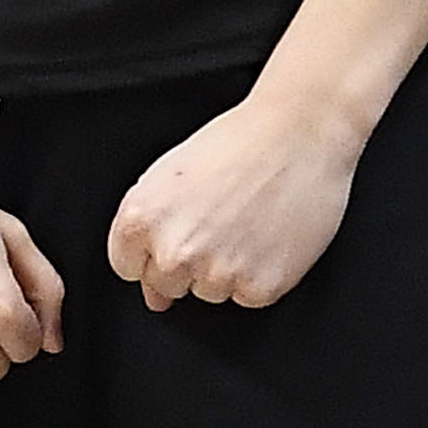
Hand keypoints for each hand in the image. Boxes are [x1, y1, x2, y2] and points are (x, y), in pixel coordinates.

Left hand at [103, 84, 368, 311]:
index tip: (178, 227)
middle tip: (218, 221)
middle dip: (188, 262)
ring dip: (227, 269)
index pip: (127, 266)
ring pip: (211, 293)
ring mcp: (217, 274)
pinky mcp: (259, 287)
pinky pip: (250, 297)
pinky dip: (262, 275)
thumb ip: (149, 232)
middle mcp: (174, 253)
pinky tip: (269, 236)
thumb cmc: (239, 142)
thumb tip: (153, 293)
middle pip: (168, 285)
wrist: (299, 131)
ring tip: (248, 221)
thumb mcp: (172, 175)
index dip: (153, 248)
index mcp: (141, 221)